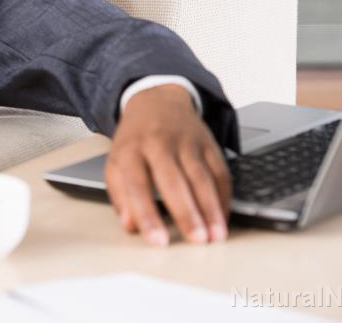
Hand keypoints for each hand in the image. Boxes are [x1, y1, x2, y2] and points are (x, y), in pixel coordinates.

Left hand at [105, 85, 230, 245]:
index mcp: (131, 149)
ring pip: (202, 176)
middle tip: (197, 241)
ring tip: (217, 236)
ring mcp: (186, 141)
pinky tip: (224, 217)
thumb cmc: (135, 140)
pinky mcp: (208, 142)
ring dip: (211, 208)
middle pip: (174, 180)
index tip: (158, 241)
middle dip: (187, 213)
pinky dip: (224, 196)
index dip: (148, 215)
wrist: (157, 100)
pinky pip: (220, 171)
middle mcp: (159, 143)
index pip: (138, 185)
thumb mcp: (117, 162)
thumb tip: (130, 226)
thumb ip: (120, 195)